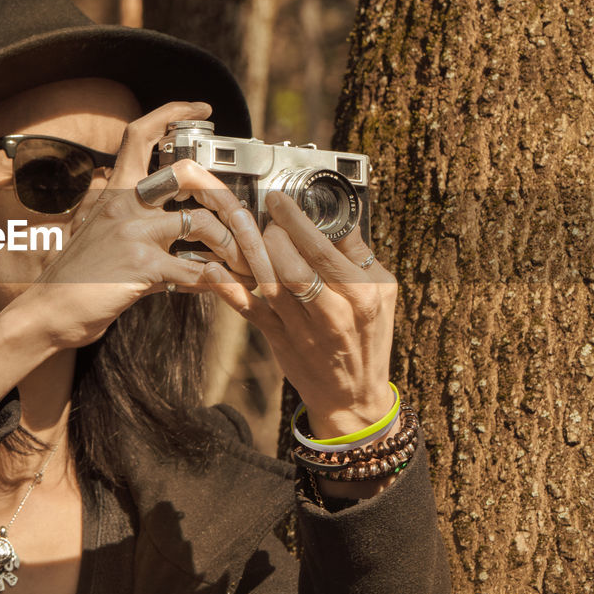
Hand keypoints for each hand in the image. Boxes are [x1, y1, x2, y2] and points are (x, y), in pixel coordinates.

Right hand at [14, 101, 255, 350]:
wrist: (48, 312)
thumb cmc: (75, 277)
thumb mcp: (98, 234)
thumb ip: (133, 222)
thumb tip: (170, 222)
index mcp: (114, 192)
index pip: (140, 134)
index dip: (173, 113)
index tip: (201, 110)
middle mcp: (125, 205)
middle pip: (189, 175)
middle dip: (227, 198)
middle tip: (245, 222)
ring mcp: (134, 234)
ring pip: (203, 224)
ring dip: (233, 248)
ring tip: (244, 267)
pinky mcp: (142, 267)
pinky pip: (198, 271)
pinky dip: (223, 285)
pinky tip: (233, 294)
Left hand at [200, 189, 397, 439]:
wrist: (353, 394)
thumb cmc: (369, 335)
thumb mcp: (382, 292)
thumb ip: (359, 254)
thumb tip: (337, 215)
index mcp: (360, 294)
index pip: (323, 250)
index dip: (296, 220)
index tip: (280, 199)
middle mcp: (331, 311)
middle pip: (293, 265)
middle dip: (273, 235)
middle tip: (265, 219)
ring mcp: (302, 328)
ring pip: (270, 283)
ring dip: (249, 251)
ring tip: (239, 226)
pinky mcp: (279, 338)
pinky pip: (249, 310)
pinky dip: (227, 290)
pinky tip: (211, 269)